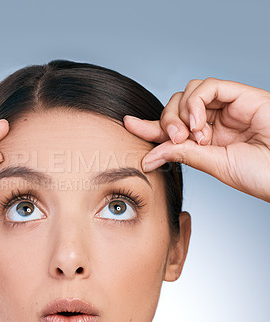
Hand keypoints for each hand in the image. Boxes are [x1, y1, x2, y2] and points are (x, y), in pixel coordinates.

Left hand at [124, 78, 269, 201]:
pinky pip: (207, 86)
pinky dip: (196, 102)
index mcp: (205, 141)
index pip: (169, 128)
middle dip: (166, 122)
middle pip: (174, 107)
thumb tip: (148, 156)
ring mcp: (226, 107)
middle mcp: (213, 122)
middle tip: (175, 139)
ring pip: (187, 93)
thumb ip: (183, 155)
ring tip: (193, 135)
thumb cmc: (260, 174)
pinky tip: (200, 122)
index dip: (148, 125)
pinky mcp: (240, 94)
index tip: (127, 123)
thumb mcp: (213, 165)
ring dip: (181, 113)